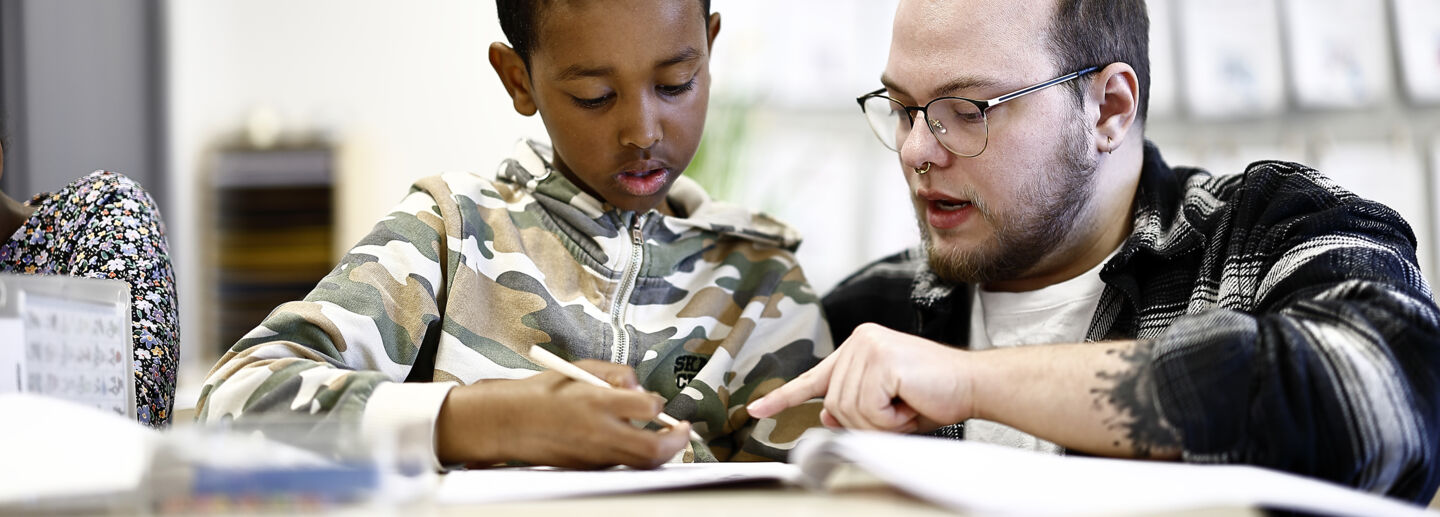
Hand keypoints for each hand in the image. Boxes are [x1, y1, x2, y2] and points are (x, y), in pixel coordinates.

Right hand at [436, 360, 690, 468]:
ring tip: (669, 438)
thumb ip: (615, 374)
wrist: (507, 423)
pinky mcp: (588, 467)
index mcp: (596, 401)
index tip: (657, 402)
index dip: (659, 405)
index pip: (647, 407)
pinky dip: (635, 455)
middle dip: (677, 441)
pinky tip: (634, 442)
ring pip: (641, 462)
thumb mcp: (580, 369)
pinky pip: (622, 463)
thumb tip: (640, 388)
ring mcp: (594, 455)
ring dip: (661, 451)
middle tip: (686, 431)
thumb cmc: (543, 392)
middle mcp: (598, 431)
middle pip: (652, 448)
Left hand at [747, 323, 973, 432]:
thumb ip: (854, 409)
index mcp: (859, 347)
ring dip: (881, 422)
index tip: (756, 410)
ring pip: (848, 409)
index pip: (814, 377)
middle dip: (868, 421)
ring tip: (908, 405)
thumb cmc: (936, 395)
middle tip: (901, 411)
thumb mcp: (886, 408)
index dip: (784, 398)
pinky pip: (868, 409)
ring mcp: (868, 346)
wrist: (973, 386)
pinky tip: (910, 401)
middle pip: (835, 404)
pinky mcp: (880, 358)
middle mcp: (859, 340)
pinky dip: (891, 419)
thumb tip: (824, 415)